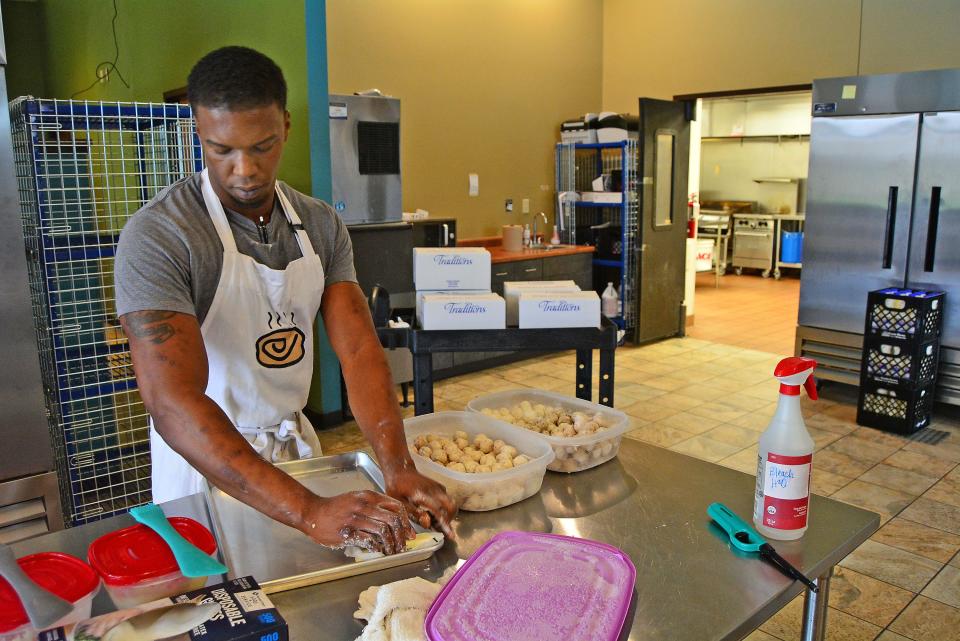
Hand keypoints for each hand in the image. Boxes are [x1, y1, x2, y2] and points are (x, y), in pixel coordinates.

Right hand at [300, 490, 415, 554]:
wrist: (313, 512)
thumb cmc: (336, 507)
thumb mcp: (357, 499)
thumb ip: (374, 506)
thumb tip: (393, 521)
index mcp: (369, 496)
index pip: (396, 507)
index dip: (406, 522)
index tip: (409, 533)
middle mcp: (364, 505)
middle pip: (393, 520)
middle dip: (401, 535)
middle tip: (402, 545)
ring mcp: (356, 518)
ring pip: (383, 531)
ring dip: (390, 544)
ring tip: (391, 551)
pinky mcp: (348, 532)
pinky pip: (368, 540)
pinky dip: (377, 547)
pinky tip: (377, 550)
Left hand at [385, 467, 456, 538]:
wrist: (399, 470)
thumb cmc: (397, 487)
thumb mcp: (399, 503)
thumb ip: (414, 513)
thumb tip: (427, 523)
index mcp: (423, 495)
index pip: (439, 512)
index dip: (445, 524)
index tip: (450, 535)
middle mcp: (434, 490)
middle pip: (451, 507)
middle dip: (449, 520)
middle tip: (440, 528)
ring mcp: (438, 487)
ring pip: (451, 503)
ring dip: (447, 514)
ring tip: (434, 521)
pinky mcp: (439, 486)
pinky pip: (447, 499)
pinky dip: (444, 508)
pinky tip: (432, 512)